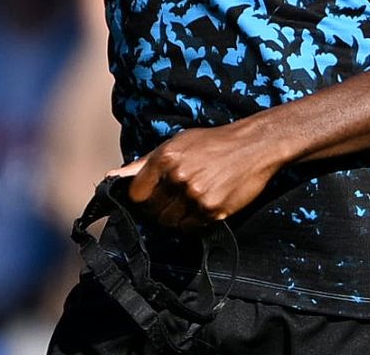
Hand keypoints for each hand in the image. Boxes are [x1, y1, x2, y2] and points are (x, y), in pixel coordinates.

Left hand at [110, 120, 291, 228]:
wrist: (254, 146)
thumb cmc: (214, 142)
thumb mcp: (178, 143)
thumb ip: (145, 162)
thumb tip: (114, 175)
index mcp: (166, 157)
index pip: (136, 194)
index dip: (141, 198)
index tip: (149, 197)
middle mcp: (178, 177)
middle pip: (153, 211)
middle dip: (158, 208)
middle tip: (172, 199)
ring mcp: (196, 196)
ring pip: (170, 222)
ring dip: (176, 216)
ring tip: (189, 201)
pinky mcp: (213, 210)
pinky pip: (191, 227)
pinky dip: (193, 221)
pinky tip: (202, 205)